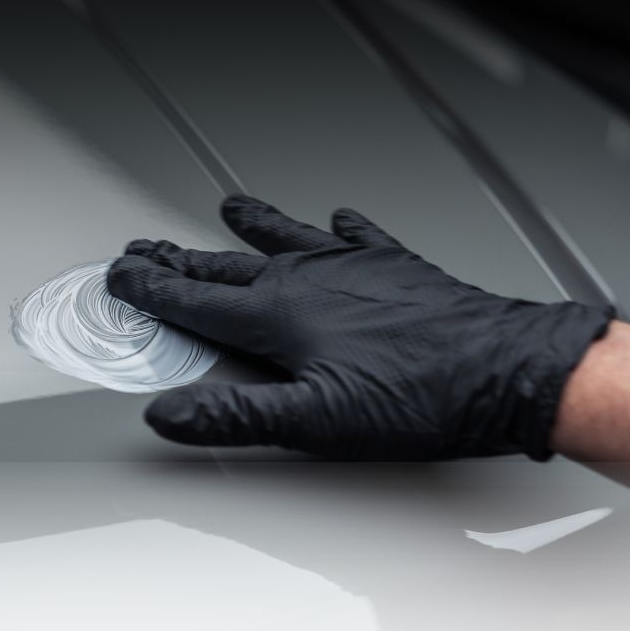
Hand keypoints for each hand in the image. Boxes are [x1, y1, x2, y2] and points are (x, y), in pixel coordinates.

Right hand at [107, 194, 614, 459]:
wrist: (509, 369)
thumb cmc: (420, 398)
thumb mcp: (314, 422)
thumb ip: (233, 415)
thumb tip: (168, 414)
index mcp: (279, 318)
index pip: (195, 300)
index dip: (151, 289)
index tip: (121, 276)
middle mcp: (308, 280)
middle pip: (227, 265)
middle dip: (181, 259)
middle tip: (149, 249)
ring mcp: (352, 268)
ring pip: (285, 240)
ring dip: (253, 226)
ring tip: (229, 208)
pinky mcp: (394, 269)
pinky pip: (355, 238)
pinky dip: (339, 228)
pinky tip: (336, 218)